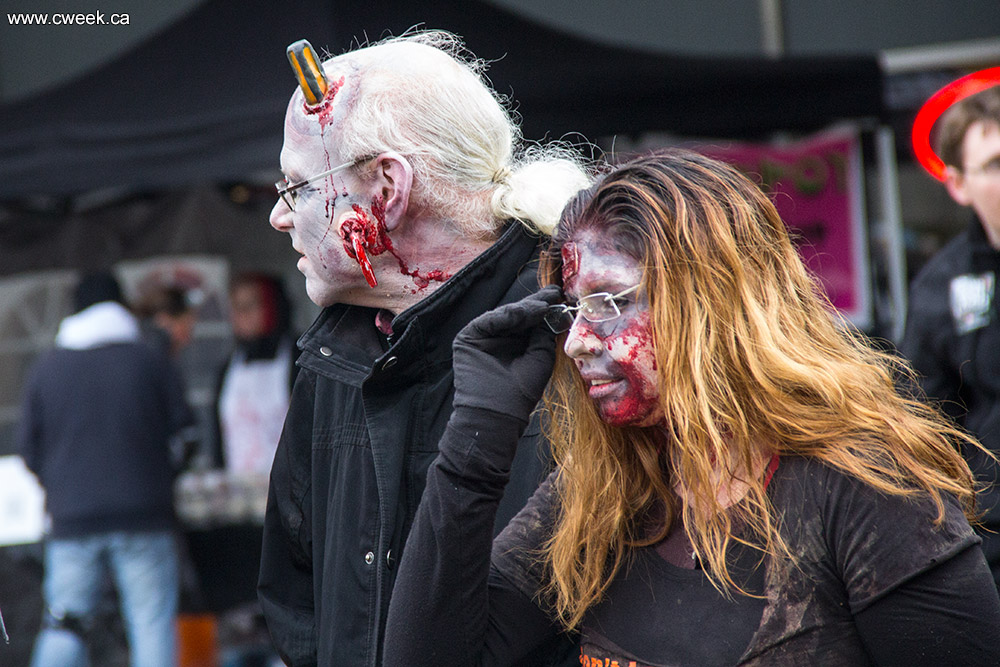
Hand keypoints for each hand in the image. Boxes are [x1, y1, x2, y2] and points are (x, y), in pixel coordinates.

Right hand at [452, 285, 563, 422]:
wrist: (500, 412)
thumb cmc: (522, 391)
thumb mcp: (541, 356)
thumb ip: (543, 333)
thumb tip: (552, 311)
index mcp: (517, 344)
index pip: (530, 321)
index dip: (544, 307)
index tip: (559, 296)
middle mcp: (500, 339)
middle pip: (517, 314)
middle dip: (535, 303)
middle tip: (552, 294)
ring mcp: (484, 338)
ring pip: (504, 315)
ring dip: (524, 309)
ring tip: (542, 306)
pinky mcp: (469, 338)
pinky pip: (488, 321)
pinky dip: (505, 315)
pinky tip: (521, 312)